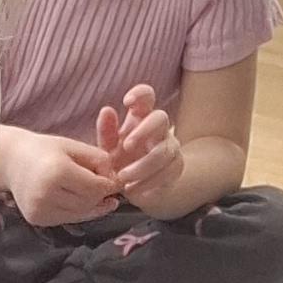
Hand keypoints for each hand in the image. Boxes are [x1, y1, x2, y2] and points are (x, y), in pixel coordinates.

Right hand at [5, 126, 120, 229]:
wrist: (13, 161)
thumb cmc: (48, 150)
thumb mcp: (76, 147)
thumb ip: (101, 162)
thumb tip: (118, 183)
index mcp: (57, 171)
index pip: (96, 188)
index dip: (110, 185)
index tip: (114, 180)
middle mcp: (46, 193)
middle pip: (89, 202)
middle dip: (99, 195)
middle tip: (100, 183)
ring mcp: (40, 209)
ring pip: (80, 214)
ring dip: (90, 204)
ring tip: (89, 190)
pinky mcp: (37, 219)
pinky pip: (68, 219)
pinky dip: (76, 210)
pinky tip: (75, 198)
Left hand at [98, 87, 183, 207]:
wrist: (138, 187)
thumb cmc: (121, 161)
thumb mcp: (109, 148)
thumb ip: (106, 131)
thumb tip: (107, 110)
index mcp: (140, 118)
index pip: (147, 96)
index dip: (140, 93)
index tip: (127, 101)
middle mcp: (158, 129)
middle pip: (161, 118)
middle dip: (144, 130)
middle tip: (126, 146)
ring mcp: (170, 147)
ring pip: (162, 151)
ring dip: (141, 166)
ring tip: (122, 178)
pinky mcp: (175, 167)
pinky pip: (165, 173)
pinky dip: (146, 183)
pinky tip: (132, 189)